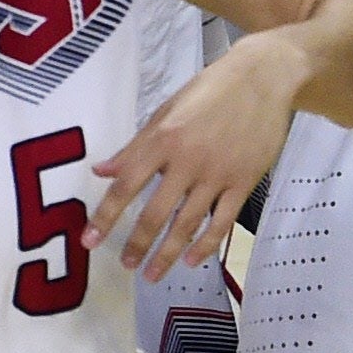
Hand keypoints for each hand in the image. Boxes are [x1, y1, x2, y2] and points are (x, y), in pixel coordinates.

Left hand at [84, 30, 308, 284]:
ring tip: (152, 274)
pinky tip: (191, 260)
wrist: (262, 78)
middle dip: (137, 244)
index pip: (126, 184)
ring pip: (187, 224)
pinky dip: (205, 245)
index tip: (89, 241)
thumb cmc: (211, 90)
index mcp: (164, 138)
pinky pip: (222, 223)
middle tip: (125, 265)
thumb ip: (136, 146)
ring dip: (167, 254)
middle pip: (155, 213)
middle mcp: (188, 160)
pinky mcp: (244, 182)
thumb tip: (101, 171)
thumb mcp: (167, 110)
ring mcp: (218, 174)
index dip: (105, 215)